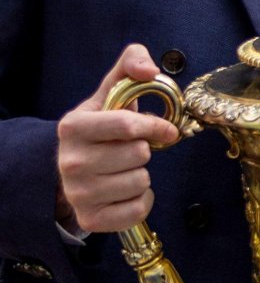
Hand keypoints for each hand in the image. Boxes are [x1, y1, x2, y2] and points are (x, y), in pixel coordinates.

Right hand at [56, 45, 179, 232]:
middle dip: (144, 150)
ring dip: (142, 175)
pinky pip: (138, 209)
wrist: (73, 168)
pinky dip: (141, 200)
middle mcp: (70, 161)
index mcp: (73, 126)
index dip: (155, 126)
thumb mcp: (110, 91)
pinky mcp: (91, 219)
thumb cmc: (101, 126)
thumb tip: (150, 70)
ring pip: (141, 182)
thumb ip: (131, 63)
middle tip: (130, 150)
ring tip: (124, 169)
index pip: (128, 125)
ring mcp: (78, 193)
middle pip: (139, 155)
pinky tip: (126, 191)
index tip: (167, 130)